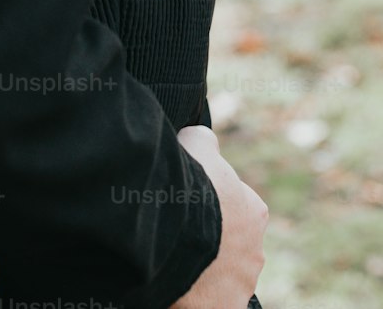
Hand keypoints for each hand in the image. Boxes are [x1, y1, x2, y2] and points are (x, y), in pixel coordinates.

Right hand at [171, 126, 266, 307]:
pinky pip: (213, 302)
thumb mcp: (195, 143)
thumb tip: (205, 140)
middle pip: (230, 244)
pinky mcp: (227, 307)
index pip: (236, 207)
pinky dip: (199, 297)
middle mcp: (255, 250)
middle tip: (179, 233)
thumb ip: (204, 141)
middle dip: (210, 241)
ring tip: (175, 258)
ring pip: (222, 275)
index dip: (210, 203)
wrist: (179, 227)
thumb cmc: (189, 181)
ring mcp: (242, 282)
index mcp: (254, 211)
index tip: (188, 203)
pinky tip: (180, 284)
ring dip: (204, 269)